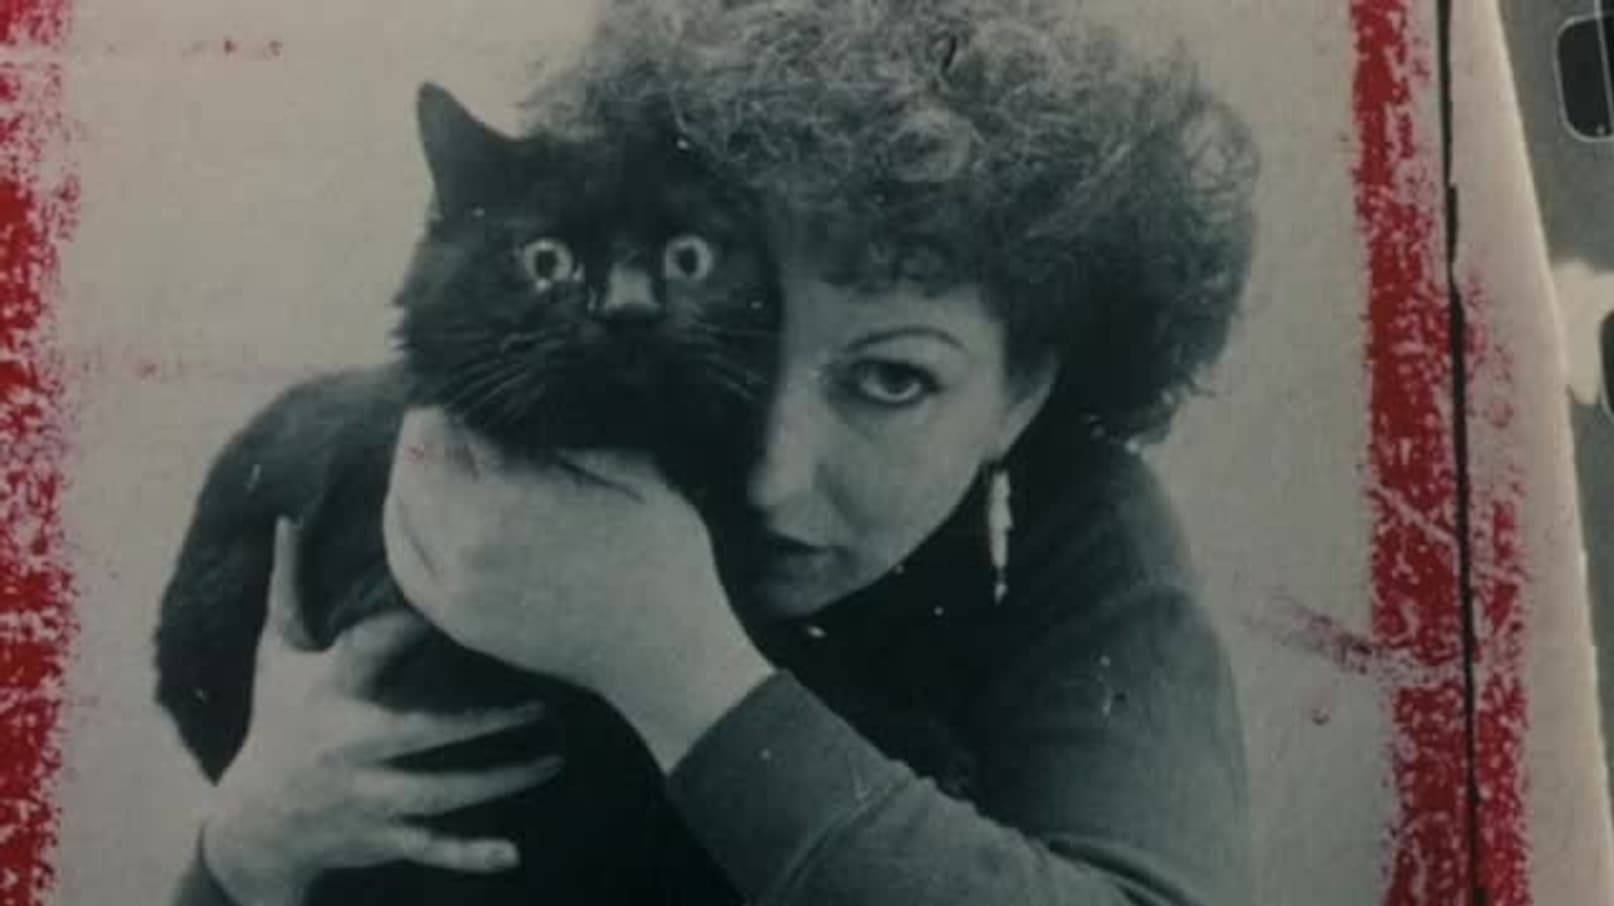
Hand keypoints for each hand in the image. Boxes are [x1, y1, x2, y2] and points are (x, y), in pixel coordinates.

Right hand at [201, 520, 561, 905]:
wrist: (252, 823)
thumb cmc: (279, 719)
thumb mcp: (278, 653)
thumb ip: (291, 585)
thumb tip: (288, 516)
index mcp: (329, 690)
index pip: (370, 649)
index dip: (406, 624)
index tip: (459, 597)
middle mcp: (347, 746)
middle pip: (422, 733)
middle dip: (483, 723)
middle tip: (544, 704)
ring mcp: (365, 797)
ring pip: (440, 794)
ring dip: (501, 781)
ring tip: (554, 757)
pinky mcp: (379, 837)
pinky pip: (429, 848)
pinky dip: (470, 856)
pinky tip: (513, 852)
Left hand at [382, 408, 771, 769]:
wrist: (665, 657)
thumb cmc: (667, 561)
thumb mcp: (642, 478)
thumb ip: (582, 438)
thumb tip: (534, 401)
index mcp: (520, 498)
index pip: (460, 426)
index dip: (460, 396)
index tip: (471, 379)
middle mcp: (475, 542)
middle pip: (422, 461)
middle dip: (430, 426)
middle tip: (446, 404)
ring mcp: (461, 587)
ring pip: (406, 506)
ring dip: (413, 466)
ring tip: (431, 441)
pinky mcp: (460, 620)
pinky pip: (405, 561)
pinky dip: (400, 522)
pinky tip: (410, 501)